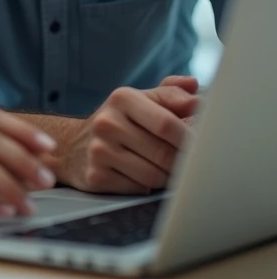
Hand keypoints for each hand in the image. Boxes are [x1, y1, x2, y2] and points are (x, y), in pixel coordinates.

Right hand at [57, 76, 198, 194]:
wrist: (72, 146)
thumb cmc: (118, 122)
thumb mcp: (140, 100)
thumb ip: (170, 93)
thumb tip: (195, 89)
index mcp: (122, 98)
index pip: (166, 123)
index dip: (191, 137)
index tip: (204, 145)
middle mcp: (107, 122)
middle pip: (163, 153)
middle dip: (182, 161)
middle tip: (191, 163)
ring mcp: (99, 150)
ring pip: (153, 175)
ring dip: (166, 176)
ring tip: (165, 169)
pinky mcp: (95, 176)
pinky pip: (138, 189)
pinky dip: (147, 187)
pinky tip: (143, 177)